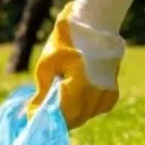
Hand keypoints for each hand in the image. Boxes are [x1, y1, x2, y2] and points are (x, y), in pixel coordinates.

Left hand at [26, 0, 137, 129]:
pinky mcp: (112, 92)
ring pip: (85, 116)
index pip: (61, 116)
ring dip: (71, 114)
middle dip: (57, 118)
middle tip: (42, 109)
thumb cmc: (67, 40)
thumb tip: (34, 111)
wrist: (95, 24)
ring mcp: (106, 94)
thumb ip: (43, 90)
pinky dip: (86, 109)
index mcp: (80, 86)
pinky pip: (97, 109)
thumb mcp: (47, 63)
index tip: (32, 115)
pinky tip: (78, 98)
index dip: (45, 119)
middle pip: (74, 120)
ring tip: (58, 102)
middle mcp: (96, 94)